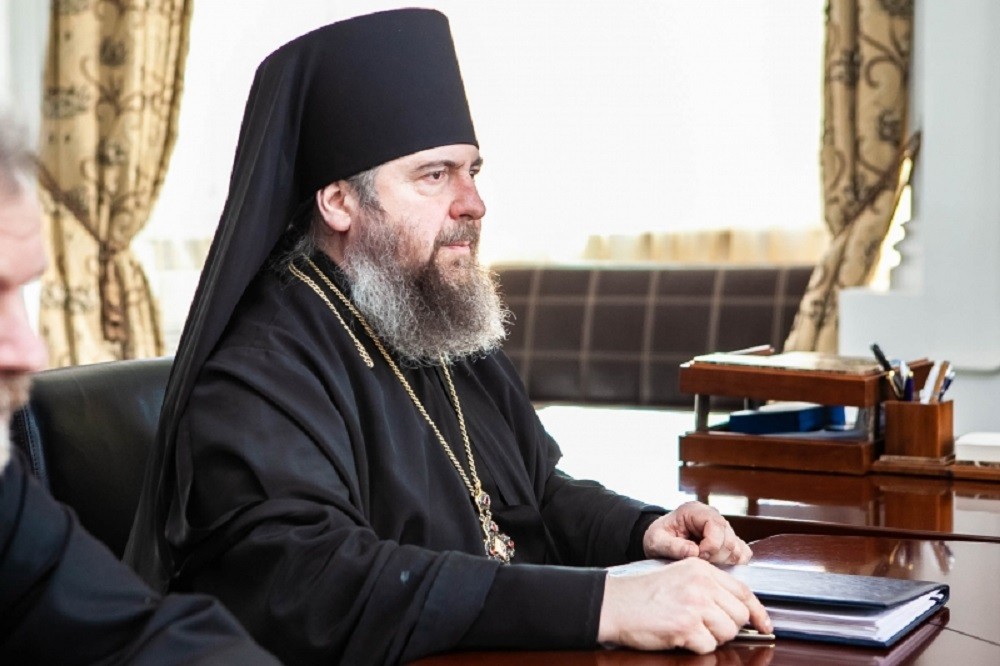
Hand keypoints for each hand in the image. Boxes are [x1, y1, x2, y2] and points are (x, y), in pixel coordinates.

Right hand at [598, 558, 771, 653]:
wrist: (615, 603)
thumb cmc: (643, 593)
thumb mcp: (679, 577)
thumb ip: (708, 587)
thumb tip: (740, 611)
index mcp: (701, 569)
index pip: (743, 591)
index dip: (757, 611)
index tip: (764, 625)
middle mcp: (702, 584)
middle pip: (739, 615)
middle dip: (727, 626)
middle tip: (705, 627)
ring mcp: (695, 604)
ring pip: (727, 632)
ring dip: (711, 637)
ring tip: (688, 629)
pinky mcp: (686, 626)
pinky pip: (708, 646)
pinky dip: (696, 646)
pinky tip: (678, 635)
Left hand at [643, 502, 750, 563]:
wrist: (659, 539)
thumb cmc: (658, 537)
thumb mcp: (656, 541)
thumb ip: (672, 546)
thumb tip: (694, 552)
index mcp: (695, 511)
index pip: (716, 525)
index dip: (710, 545)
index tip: (698, 556)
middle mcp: (712, 517)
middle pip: (730, 539)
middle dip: (716, 556)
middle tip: (700, 562)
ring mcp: (722, 529)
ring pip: (738, 548)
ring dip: (724, 561)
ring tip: (706, 564)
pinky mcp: (728, 541)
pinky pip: (742, 554)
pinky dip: (733, 563)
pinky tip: (716, 565)